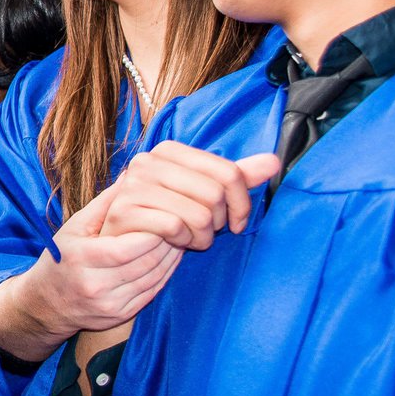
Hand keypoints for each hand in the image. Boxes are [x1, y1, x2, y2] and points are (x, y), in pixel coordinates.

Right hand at [33, 183, 183, 332]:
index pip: (129, 247)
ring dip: (172, 257)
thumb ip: (105, 203)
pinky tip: (170, 257)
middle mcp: (96, 285)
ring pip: (154, 278)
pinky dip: (166, 273)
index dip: (153, 231)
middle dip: (168, 241)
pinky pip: (153, 291)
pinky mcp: (121, 315)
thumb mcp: (74, 226)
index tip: (166, 213)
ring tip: (180, 237)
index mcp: (82, 259)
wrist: (46, 305)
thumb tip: (131, 176)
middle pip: (146, 262)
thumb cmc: (61, 257)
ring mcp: (110, 304)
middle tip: (182, 223)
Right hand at [97, 143, 279, 249]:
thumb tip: (273, 162)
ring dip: (202, 237)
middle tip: (208, 232)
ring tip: (192, 239)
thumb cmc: (164, 219)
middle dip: (220, 222)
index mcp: (168, 151)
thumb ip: (235, 178)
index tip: (238, 222)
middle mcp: (148, 162)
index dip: (242, 203)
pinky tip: (175, 242)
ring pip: (199, 213)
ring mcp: (133, 185)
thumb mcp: (202, 196)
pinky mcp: (124, 211)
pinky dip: (182, 241)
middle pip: (216, 194)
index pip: (228, 172)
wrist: (121, 244)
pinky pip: (175, 227)